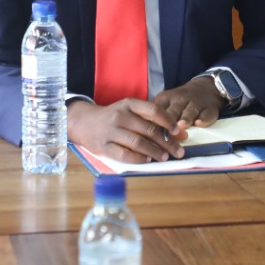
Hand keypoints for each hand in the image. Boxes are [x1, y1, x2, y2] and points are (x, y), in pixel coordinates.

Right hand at [67, 98, 185, 163]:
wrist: (84, 123)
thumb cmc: (114, 118)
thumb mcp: (130, 112)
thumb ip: (153, 120)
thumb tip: (180, 134)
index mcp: (129, 104)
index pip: (153, 110)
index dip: (168, 122)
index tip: (179, 132)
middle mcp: (120, 116)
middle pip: (148, 129)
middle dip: (167, 142)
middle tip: (179, 152)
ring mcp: (111, 131)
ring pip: (138, 143)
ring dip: (155, 152)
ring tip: (165, 157)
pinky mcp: (104, 147)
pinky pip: (125, 155)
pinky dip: (139, 159)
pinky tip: (147, 160)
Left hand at [153, 75, 226, 131]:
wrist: (204, 88)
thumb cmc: (179, 102)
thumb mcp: (165, 104)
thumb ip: (156, 118)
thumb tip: (145, 137)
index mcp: (166, 99)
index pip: (158, 110)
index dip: (154, 122)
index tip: (150, 133)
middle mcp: (181, 99)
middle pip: (173, 110)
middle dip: (169, 121)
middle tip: (165, 132)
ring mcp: (196, 103)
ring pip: (190, 111)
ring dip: (185, 118)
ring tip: (181, 126)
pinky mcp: (210, 108)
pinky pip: (207, 113)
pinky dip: (204, 119)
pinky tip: (199, 123)